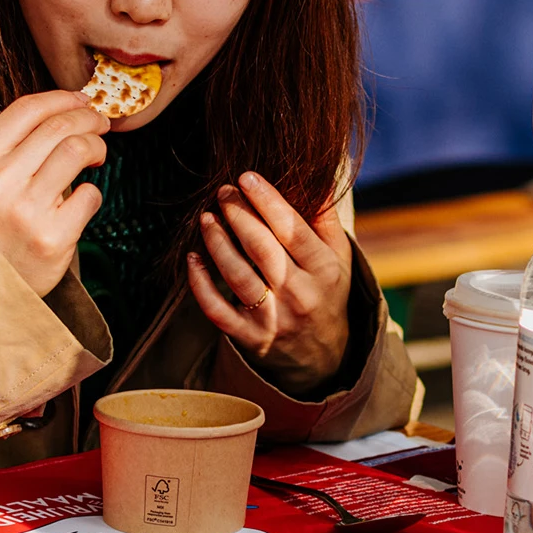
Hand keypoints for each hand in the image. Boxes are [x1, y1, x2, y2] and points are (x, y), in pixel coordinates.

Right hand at [0, 92, 108, 296]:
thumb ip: (15, 148)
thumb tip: (68, 111)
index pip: (26, 110)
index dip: (62, 98)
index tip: (82, 101)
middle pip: (59, 127)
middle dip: (89, 119)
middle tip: (101, 125)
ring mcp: (25, 211)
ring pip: (78, 151)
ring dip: (97, 148)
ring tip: (97, 157)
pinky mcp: (52, 237)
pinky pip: (90, 195)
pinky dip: (93, 193)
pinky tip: (83, 201)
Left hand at [187, 170, 352, 395]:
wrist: (325, 356)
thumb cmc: (328, 292)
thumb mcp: (340, 257)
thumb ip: (325, 219)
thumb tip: (313, 177)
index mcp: (325, 271)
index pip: (292, 230)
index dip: (267, 201)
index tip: (246, 177)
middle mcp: (300, 296)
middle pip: (262, 249)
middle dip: (238, 214)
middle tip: (222, 191)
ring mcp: (274, 320)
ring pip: (237, 276)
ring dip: (216, 242)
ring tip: (206, 217)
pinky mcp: (250, 338)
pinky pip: (217, 310)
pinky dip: (199, 284)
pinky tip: (192, 258)